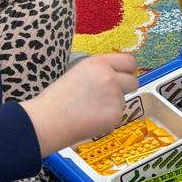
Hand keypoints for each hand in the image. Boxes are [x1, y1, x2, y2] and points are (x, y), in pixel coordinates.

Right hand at [22, 53, 139, 155]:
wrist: (48, 119)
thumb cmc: (56, 99)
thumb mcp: (77, 73)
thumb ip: (98, 72)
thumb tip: (114, 76)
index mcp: (98, 63)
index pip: (129, 62)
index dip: (128, 70)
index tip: (124, 76)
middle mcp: (110, 77)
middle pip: (133, 81)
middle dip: (126, 88)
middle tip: (111, 96)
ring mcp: (115, 96)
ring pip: (124, 101)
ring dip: (113, 105)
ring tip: (90, 110)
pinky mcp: (115, 115)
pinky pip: (117, 116)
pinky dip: (108, 119)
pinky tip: (90, 120)